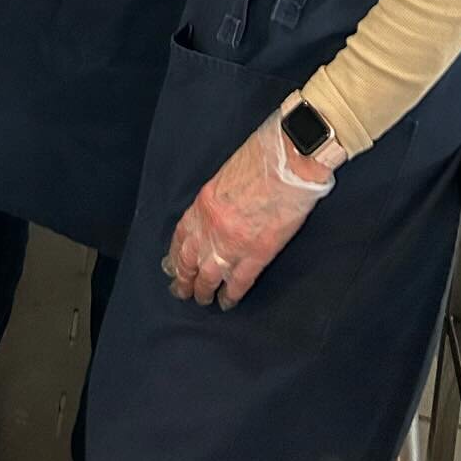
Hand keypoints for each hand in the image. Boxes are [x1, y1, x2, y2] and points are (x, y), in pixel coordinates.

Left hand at [163, 112, 333, 310]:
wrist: (289, 161)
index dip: (175, 253)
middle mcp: (211, 227)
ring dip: (203, 291)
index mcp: (203, 203)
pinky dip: (231, 295)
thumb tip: (222, 209)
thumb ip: (220, 197)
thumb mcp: (229, 172)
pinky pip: (239, 281)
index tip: (172, 265)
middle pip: (189, 259)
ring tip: (202, 301)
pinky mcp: (258, 253)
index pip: (182, 234)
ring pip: (209, 276)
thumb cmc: (264, 157)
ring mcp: (233, 243)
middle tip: (182, 291)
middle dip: (184, 278)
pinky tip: (228, 303)